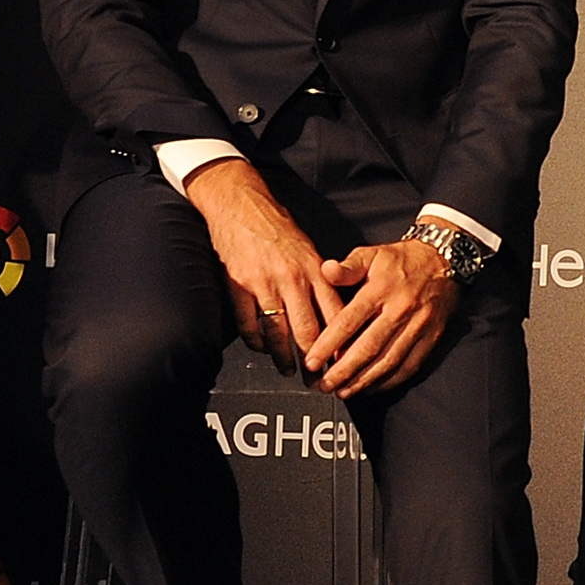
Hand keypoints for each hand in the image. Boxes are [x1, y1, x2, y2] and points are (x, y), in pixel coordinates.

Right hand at [184, 158, 342, 375]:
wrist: (242, 204)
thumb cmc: (279, 228)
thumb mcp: (311, 252)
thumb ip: (324, 282)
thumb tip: (338, 315)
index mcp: (316, 271)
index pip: (336, 316)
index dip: (342, 344)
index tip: (346, 364)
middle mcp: (293, 280)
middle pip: (308, 332)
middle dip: (314, 361)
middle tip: (318, 379)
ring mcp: (264, 284)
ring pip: (278, 333)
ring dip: (284, 358)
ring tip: (289, 370)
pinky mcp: (238, 285)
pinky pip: (249, 323)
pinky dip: (256, 341)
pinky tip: (261, 348)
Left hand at [302, 237, 459, 397]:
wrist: (447, 260)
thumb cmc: (404, 259)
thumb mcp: (371, 254)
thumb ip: (347, 267)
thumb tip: (326, 271)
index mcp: (381, 290)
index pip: (349, 321)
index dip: (328, 344)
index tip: (312, 361)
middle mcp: (400, 310)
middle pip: (368, 347)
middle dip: (344, 371)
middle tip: (325, 385)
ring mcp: (418, 326)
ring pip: (389, 361)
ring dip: (364, 380)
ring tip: (344, 391)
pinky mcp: (431, 338)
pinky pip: (410, 365)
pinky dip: (390, 381)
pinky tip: (373, 388)